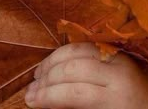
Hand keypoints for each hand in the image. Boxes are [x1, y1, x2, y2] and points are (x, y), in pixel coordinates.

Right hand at [24, 42, 147, 108]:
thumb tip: (47, 105)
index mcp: (117, 97)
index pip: (75, 93)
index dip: (49, 97)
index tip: (30, 102)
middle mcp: (118, 73)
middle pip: (73, 69)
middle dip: (47, 80)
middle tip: (29, 90)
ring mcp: (118, 58)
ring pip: (77, 51)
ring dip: (52, 62)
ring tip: (36, 76)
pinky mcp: (116, 51)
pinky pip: (85, 45)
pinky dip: (65, 52)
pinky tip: (53, 62)